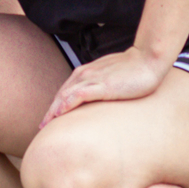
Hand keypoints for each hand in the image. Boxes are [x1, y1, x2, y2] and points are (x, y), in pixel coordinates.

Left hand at [38, 45, 171, 123]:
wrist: (147, 60)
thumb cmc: (132, 69)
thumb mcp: (110, 77)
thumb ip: (100, 85)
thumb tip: (97, 97)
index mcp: (86, 73)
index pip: (65, 90)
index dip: (56, 104)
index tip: (49, 119)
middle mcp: (85, 74)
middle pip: (61, 94)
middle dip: (50, 110)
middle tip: (41, 126)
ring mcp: (93, 79)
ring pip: (66, 95)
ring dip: (54, 110)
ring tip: (45, 124)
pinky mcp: (102, 85)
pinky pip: (79, 95)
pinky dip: (67, 103)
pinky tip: (60, 113)